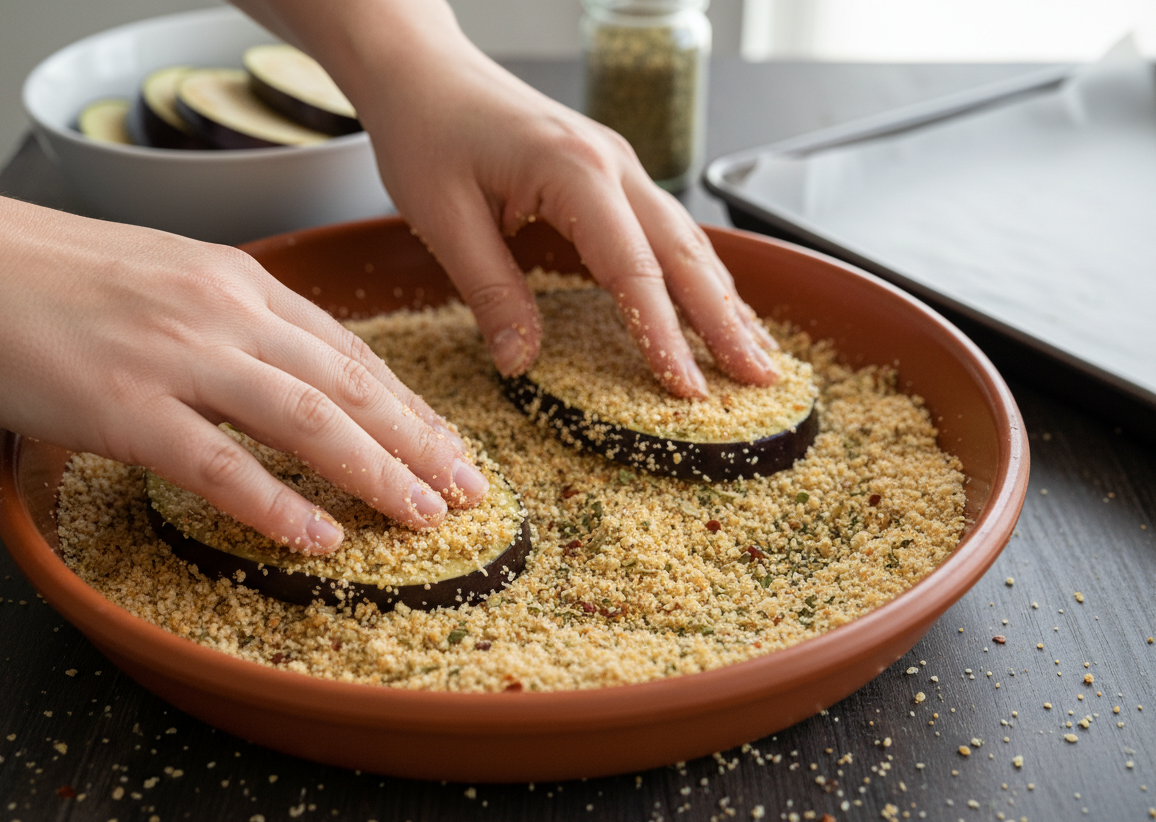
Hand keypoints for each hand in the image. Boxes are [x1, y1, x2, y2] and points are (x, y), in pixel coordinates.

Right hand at [0, 165, 487, 552]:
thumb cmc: (52, 277)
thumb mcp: (167, 278)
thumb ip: (234, 321)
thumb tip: (289, 369)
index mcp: (239, 284)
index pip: (348, 352)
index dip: (408, 405)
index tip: (449, 445)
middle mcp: (224, 313)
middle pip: (348, 385)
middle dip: (419, 443)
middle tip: (468, 488)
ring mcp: (177, 358)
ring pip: (306, 421)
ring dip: (375, 473)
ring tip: (424, 516)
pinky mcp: (125, 405)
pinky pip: (219, 464)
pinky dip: (276, 504)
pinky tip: (319, 538)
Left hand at [362, 47, 780, 397]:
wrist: (423, 68)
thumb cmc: (426, 129)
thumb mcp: (442, 218)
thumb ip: (489, 290)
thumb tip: (521, 361)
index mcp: (573, 171)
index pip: (633, 268)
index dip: (664, 334)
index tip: (687, 389)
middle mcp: (611, 163)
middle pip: (683, 253)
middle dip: (726, 321)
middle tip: (762, 379)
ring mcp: (618, 164)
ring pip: (687, 239)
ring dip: (725, 298)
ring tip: (758, 354)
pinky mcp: (610, 172)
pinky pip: (667, 228)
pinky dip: (699, 273)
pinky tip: (717, 303)